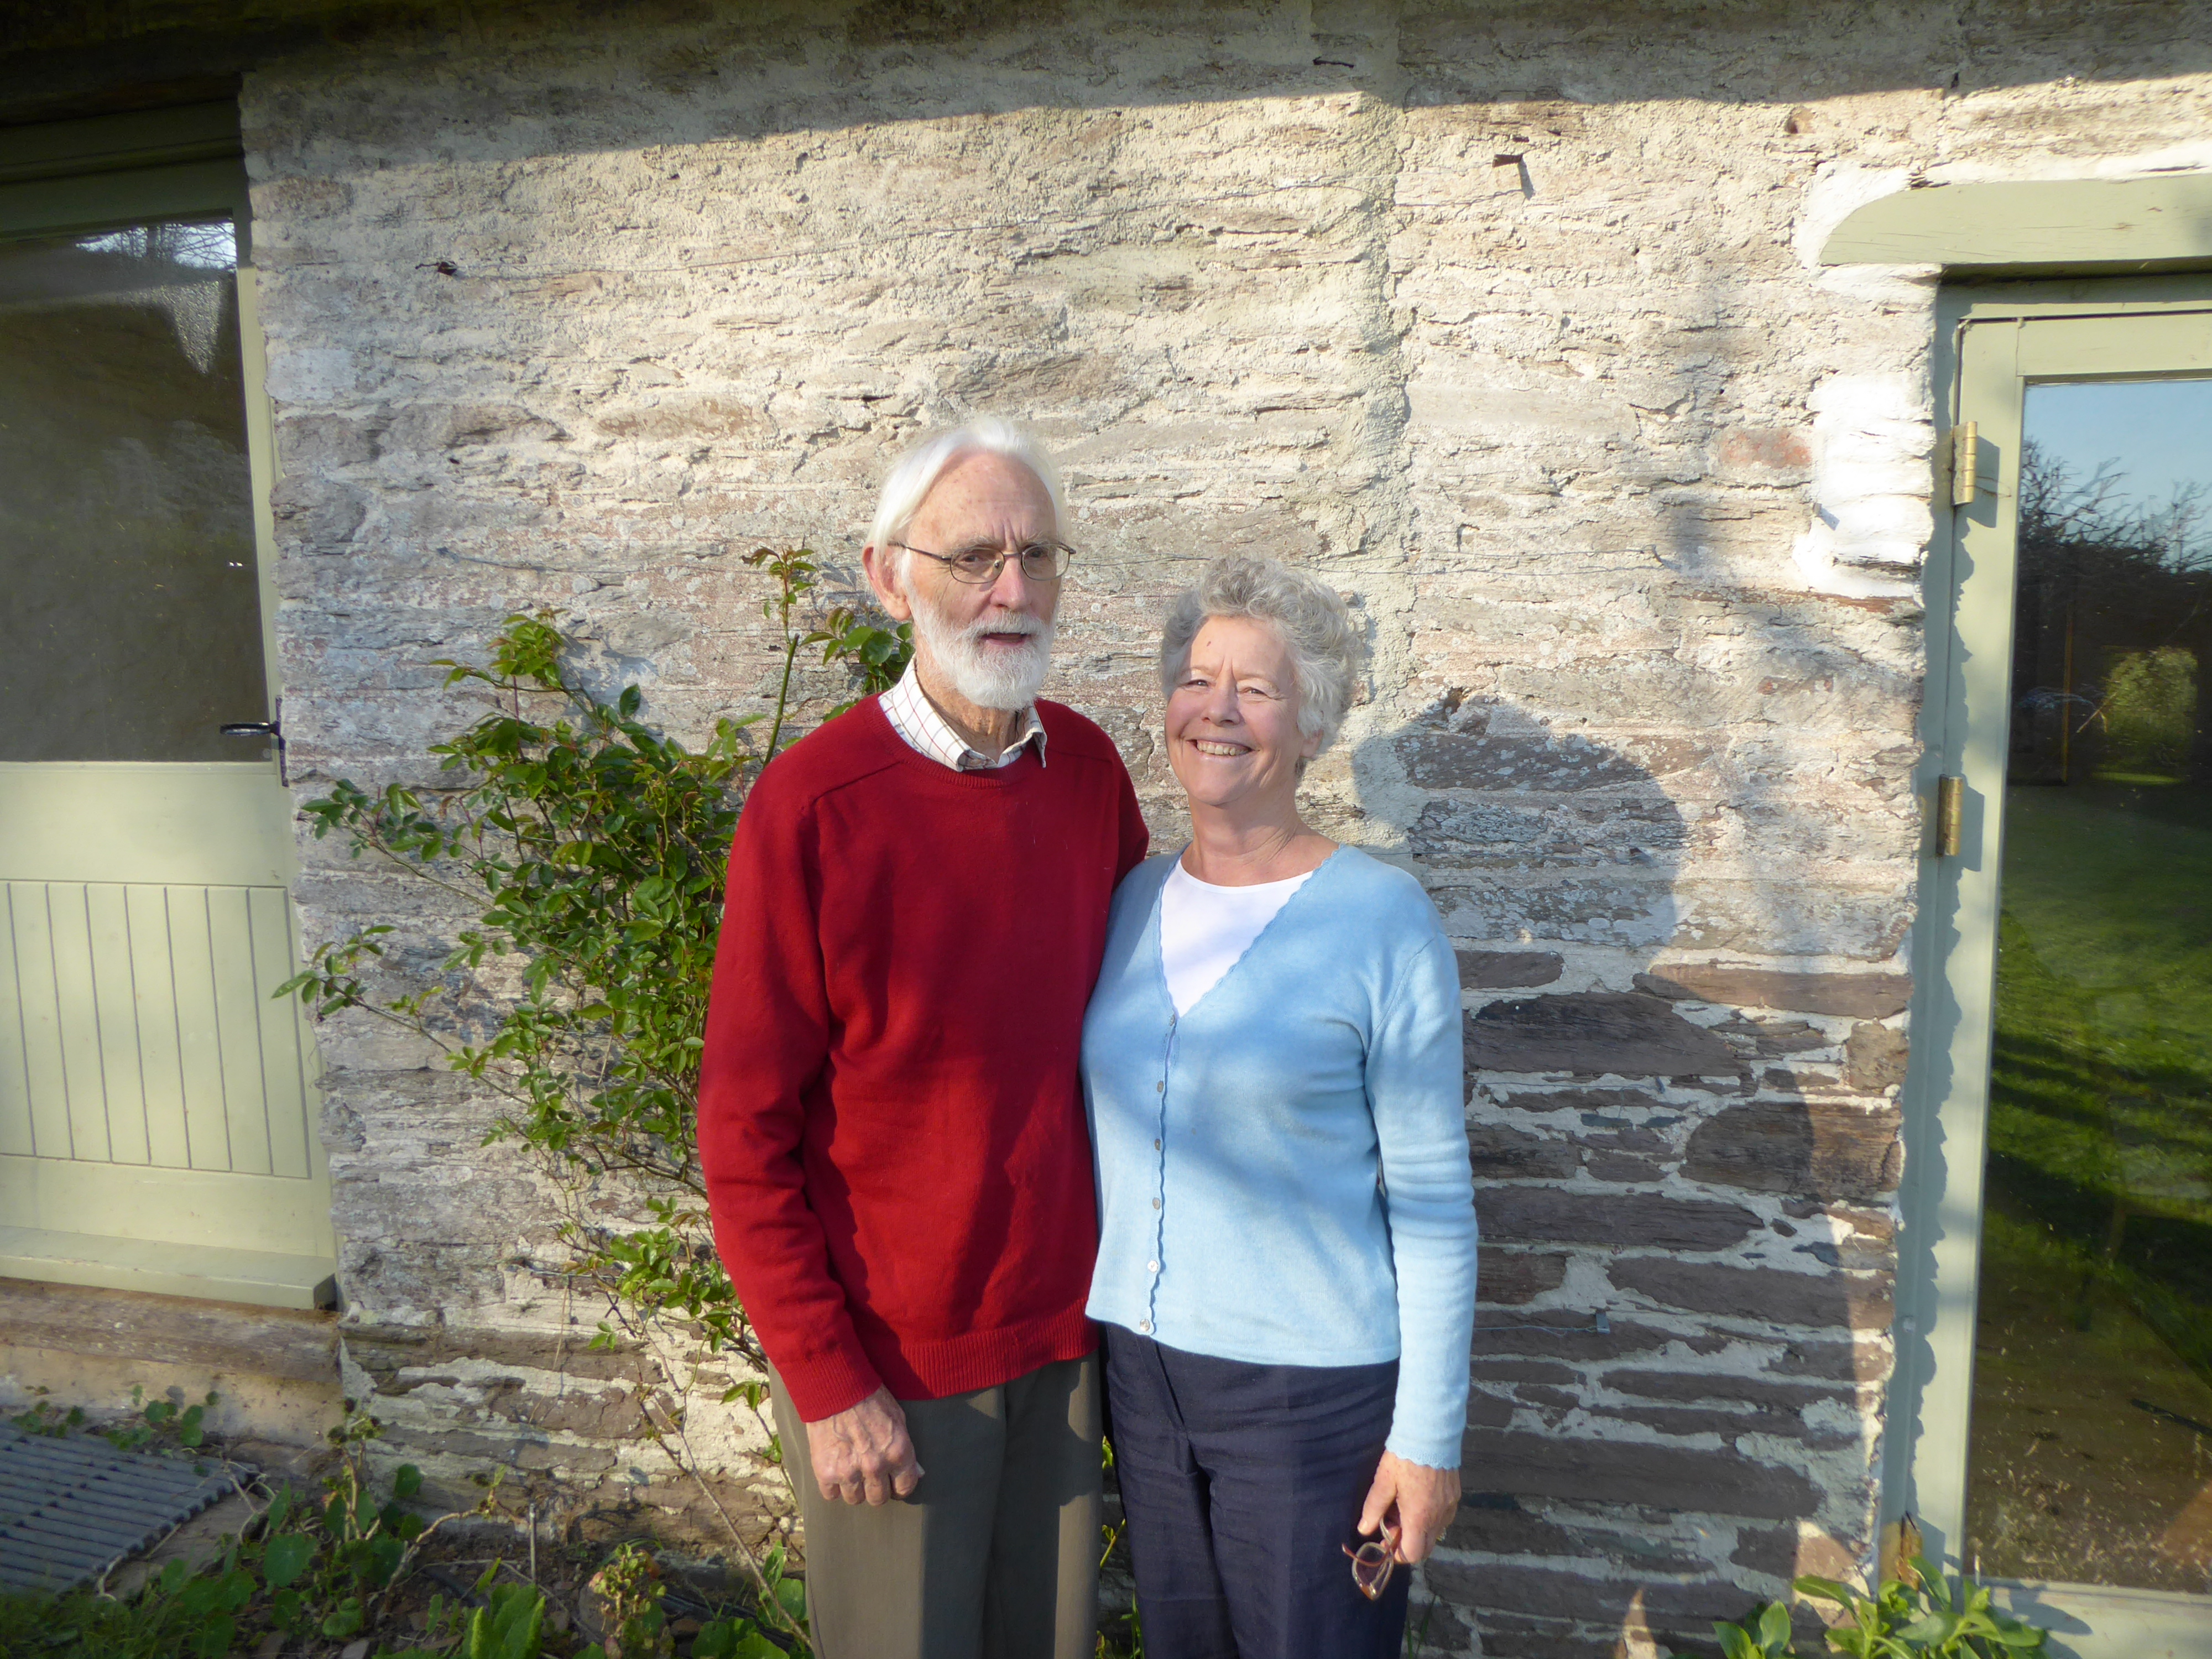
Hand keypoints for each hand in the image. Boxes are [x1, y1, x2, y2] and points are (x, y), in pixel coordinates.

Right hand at [806, 1387, 923, 1505]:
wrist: (835, 1386)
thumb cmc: (869, 1397)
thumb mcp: (897, 1418)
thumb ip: (906, 1448)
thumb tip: (917, 1473)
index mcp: (897, 1452)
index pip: (905, 1487)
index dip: (899, 1487)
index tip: (893, 1484)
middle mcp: (875, 1466)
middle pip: (879, 1498)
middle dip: (876, 1489)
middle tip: (870, 1477)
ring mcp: (849, 1471)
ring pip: (855, 1499)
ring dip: (854, 1488)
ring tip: (851, 1471)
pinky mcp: (825, 1471)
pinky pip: (831, 1495)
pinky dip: (832, 1486)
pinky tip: (835, 1470)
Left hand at [1357, 1450, 1461, 1564]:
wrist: (1430, 1433)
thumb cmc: (1404, 1458)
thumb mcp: (1384, 1482)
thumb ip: (1374, 1508)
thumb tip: (1364, 1529)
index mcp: (1419, 1517)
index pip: (1413, 1554)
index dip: (1398, 1554)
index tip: (1385, 1541)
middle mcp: (1438, 1517)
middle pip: (1425, 1547)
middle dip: (1407, 1542)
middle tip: (1391, 1524)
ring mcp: (1449, 1506)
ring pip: (1434, 1532)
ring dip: (1418, 1528)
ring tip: (1402, 1507)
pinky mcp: (1455, 1495)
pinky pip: (1443, 1517)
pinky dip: (1429, 1516)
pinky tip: (1417, 1498)